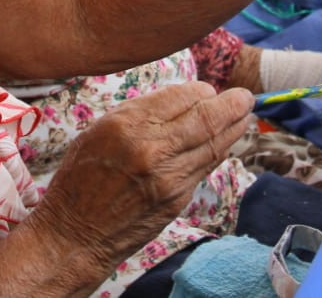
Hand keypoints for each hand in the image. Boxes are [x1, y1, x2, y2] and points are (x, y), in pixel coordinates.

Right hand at [30, 82, 253, 270]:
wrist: (76, 233)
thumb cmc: (80, 178)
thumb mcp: (98, 132)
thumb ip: (138, 115)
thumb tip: (178, 100)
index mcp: (126, 124)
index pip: (179, 97)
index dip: (200, 91)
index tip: (207, 89)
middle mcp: (151, 148)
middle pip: (206, 118)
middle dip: (232, 104)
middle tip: (244, 96)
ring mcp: (168, 177)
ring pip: (214, 144)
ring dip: (234, 126)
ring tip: (245, 113)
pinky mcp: (177, 199)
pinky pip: (206, 166)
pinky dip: (220, 149)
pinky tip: (227, 140)